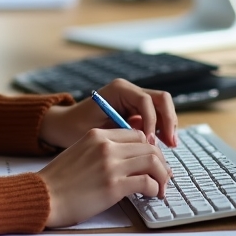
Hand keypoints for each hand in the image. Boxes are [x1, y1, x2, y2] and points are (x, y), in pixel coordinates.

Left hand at [39, 78, 177, 149]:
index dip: (152, 122)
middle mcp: (129, 90)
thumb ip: (121, 134)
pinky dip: (161, 129)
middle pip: (161, 100)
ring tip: (169, 146)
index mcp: (118, 89)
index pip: (146, 101)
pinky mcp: (136, 110)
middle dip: (168, 121)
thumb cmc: (76, 127)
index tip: (150, 142)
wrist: (64, 126)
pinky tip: (160, 145)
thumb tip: (146, 145)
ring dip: (168, 125)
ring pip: (162, 107)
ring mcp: (134, 99)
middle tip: (171, 143)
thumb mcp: (97, 131)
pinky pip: (156, 116)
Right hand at [39, 127, 171, 227]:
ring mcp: (110, 165)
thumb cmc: (59, 180)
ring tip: (161, 187)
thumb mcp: (79, 153)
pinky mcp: (113, 186)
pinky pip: (147, 182)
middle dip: (161, 161)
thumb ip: (101, 150)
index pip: (136, 134)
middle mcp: (106, 146)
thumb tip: (127, 160)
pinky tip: (151, 194)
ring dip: (162, 175)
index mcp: (97, 135)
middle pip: (148, 146)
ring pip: (153, 161)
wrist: (44, 196)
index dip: (149, 148)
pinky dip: (155, 188)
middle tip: (163, 176)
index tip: (153, 161)